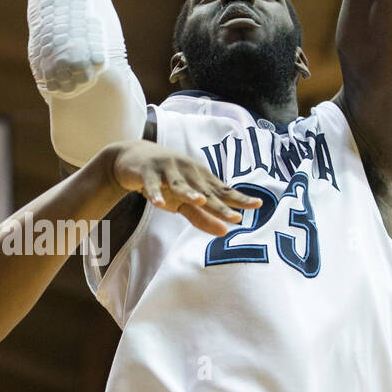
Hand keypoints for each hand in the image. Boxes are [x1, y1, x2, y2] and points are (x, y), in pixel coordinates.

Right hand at [107, 141, 261, 234]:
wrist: (133, 158)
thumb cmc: (165, 182)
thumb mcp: (183, 202)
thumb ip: (203, 216)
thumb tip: (225, 232)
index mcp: (200, 179)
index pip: (222, 191)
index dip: (239, 199)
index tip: (257, 205)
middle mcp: (187, 171)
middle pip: (205, 191)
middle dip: (219, 205)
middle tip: (235, 216)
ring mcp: (167, 170)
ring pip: (179, 184)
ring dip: (189, 192)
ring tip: (200, 201)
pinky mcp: (147, 172)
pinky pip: (151, 185)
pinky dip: (154, 193)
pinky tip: (157, 203)